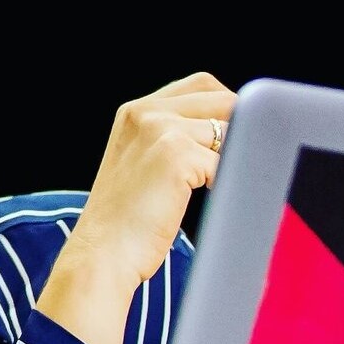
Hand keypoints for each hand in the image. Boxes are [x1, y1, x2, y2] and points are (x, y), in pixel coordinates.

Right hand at [37, 72, 236, 343]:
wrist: (101, 257)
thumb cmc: (124, 223)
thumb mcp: (140, 165)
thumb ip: (171, 139)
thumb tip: (227, 132)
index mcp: (135, 112)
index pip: (200, 86)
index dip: (226, 107)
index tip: (236, 136)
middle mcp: (145, 112)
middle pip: (222, 100)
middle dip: (240, 129)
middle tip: (242, 162)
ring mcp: (160, 130)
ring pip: (228, 131)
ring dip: (235, 159)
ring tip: (225, 185)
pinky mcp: (176, 155)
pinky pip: (227, 161)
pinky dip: (229, 182)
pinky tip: (216, 199)